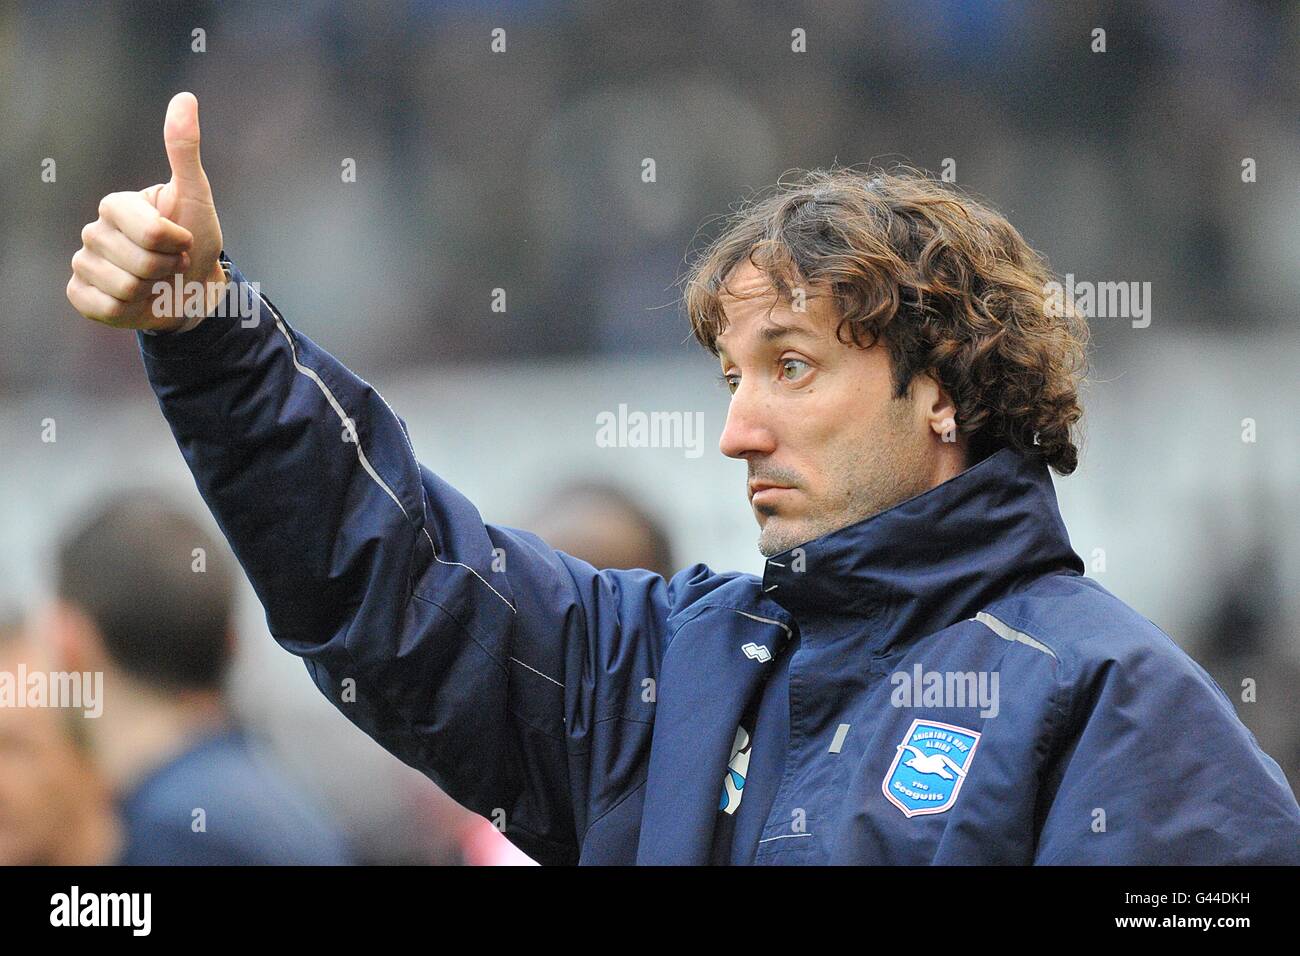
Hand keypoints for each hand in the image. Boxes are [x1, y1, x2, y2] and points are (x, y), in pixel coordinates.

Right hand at [67, 92, 224, 331]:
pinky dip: (131, 311)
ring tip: (157, 282)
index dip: (178, 244)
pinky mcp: (82, 295)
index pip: (151, 233)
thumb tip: (184, 98)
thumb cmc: (196, 240)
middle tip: (173, 265)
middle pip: (139, 263)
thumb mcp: (196, 195)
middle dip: (168, 270)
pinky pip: (104, 308)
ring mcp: (85, 263)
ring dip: (153, 291)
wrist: (193, 288)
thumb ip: (184, 150)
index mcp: (117, 206)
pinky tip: (138, 300)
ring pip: (124, 288)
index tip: (184, 242)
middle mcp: (95, 232)